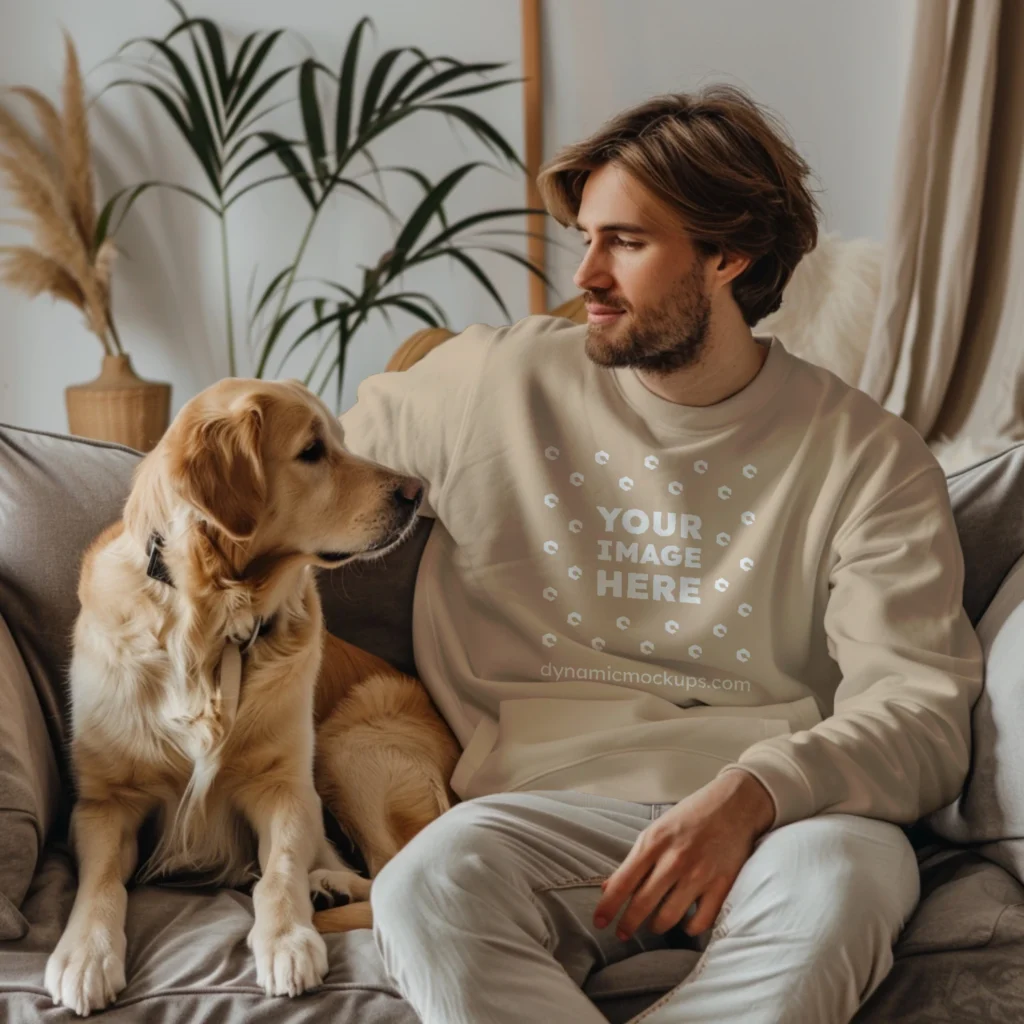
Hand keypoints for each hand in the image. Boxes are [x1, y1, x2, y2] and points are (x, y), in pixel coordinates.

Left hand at [593, 770, 774, 940]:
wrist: (734, 804)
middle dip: (628, 924)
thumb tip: (608, 888)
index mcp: (654, 841)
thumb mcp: (657, 830)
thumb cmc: (690, 816)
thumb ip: (635, 860)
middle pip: (643, 903)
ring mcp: (700, 874)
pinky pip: (700, 921)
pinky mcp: (722, 885)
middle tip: (622, 933)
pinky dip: (689, 927)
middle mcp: (675, 859)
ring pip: (669, 917)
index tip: (598, 922)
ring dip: (657, 926)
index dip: (608, 906)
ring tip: (654, 924)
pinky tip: (684, 921)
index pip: (623, 881)